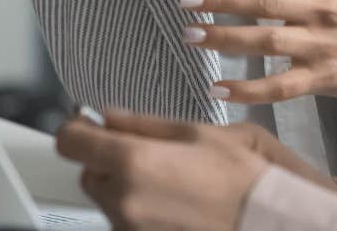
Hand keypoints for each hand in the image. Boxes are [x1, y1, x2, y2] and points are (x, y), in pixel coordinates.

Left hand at [55, 109, 336, 230]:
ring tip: (168, 180)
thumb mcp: (197, 133)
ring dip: (123, 185)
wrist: (266, 222)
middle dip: (106, 158)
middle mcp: (124, 199)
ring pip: (107, 199)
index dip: (78, 128)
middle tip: (142, 152)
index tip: (88, 124)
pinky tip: (172, 201)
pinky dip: (138, 208)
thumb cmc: (243, 180)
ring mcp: (130, 228)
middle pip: (88, 172)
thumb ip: (144, 123)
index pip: (71, 141)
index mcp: (134, 161)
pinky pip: (125, 221)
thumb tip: (111, 116)